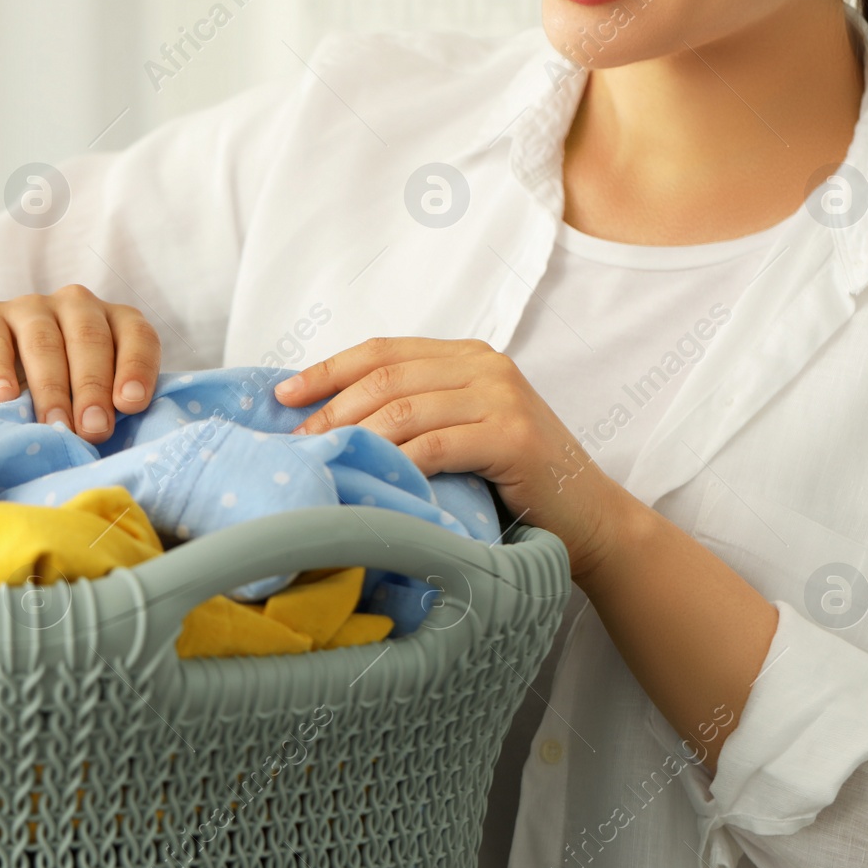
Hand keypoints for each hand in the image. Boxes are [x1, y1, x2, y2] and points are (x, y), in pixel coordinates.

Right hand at [0, 284, 160, 443]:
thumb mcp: (90, 407)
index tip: (131, 404)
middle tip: (93, 430)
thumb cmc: (55, 406)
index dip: (136, 368)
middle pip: (90, 339)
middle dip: (93, 387)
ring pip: (45, 341)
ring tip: (55, 425)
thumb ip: (111, 411)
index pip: (137, 335)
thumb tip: (114, 433)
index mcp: (114, 322)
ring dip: (52, 388)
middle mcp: (76, 305)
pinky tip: (4, 396)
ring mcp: (30, 307)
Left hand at [274, 336, 638, 578]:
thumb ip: (414, 413)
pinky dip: (398, 464)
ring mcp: (501, 397)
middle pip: (386, 378)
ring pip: (404, 410)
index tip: (283, 395)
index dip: (327, 370)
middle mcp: (484, 365)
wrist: (585, 516)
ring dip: (356, 438)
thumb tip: (328, 422)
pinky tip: (375, 481)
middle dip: (332, 410)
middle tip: (298, 443)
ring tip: (326, 462)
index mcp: (467, 356)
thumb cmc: (510, 482)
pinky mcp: (512, 436)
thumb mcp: (460, 430)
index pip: (382, 351)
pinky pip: (436, 445)